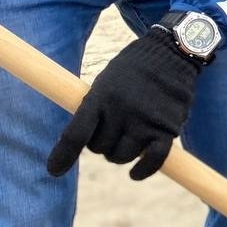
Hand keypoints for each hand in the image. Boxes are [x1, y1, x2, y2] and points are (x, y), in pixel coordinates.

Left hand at [47, 23, 202, 179]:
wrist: (171, 53)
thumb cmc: (133, 70)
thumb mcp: (105, 81)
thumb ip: (93, 110)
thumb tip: (79, 143)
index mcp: (100, 97)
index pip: (76, 134)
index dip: (63, 156)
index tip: (54, 170)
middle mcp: (122, 111)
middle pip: (100, 149)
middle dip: (102, 144)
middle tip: (112, 129)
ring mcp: (146, 120)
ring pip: (123, 156)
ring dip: (121, 153)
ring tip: (128, 137)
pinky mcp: (168, 128)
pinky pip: (154, 159)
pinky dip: (143, 170)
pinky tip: (134, 173)